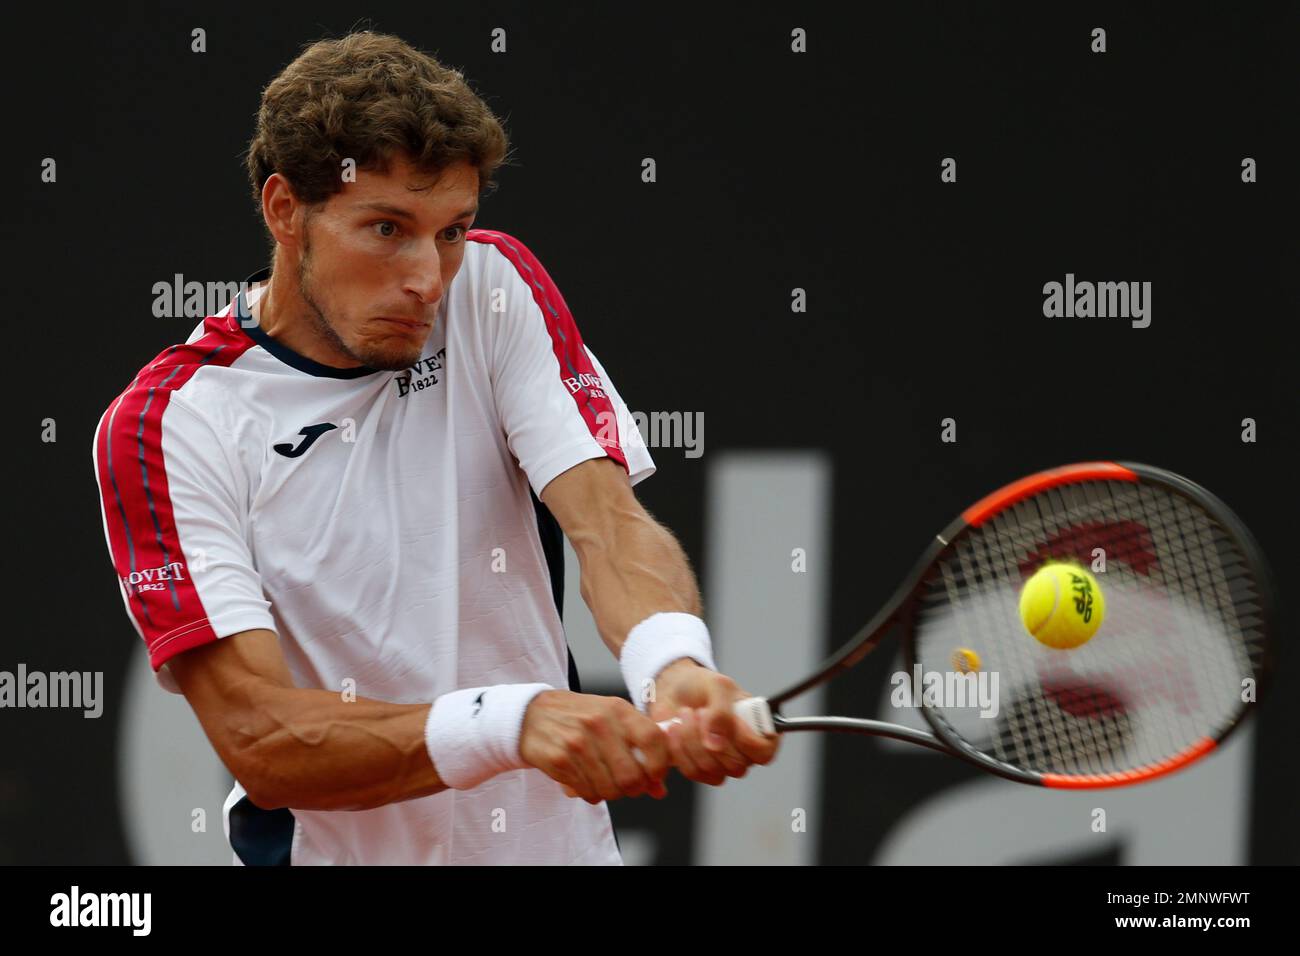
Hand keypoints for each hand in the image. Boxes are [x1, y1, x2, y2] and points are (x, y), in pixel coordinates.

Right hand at [519, 690, 670, 802]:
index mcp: (617, 709)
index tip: (655, 775)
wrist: (532, 715)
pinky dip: (591, 794)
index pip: (653, 739)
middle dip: (634, 788)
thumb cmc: (578, 717)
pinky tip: (586, 781)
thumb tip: (660, 788)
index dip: (659, 764)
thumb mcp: (612, 719)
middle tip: (629, 785)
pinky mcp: (560, 759)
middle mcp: (599, 723)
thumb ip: (639, 748)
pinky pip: (588, 792)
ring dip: (611, 793)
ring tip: (604, 782)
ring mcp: (578, 742)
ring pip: (610, 789)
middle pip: (632, 775)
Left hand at [649, 660, 779, 785]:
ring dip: (691, 739)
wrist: (675, 690)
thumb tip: (716, 744)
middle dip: (709, 735)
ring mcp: (723, 765)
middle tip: (699, 710)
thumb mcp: (718, 685)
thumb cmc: (703, 686)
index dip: (747, 742)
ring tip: (685, 714)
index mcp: (759, 731)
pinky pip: (692, 772)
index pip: (764, 753)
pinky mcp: (700, 770)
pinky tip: (673, 729)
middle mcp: (744, 753)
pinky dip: (678, 749)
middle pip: (735, 764)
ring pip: (711, 769)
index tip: (730, 720)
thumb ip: (721, 711)